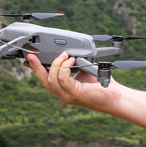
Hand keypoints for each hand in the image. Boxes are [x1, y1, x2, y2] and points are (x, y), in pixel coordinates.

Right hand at [23, 52, 145, 129]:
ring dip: (56, 64)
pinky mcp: (75, 94)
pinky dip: (65, 68)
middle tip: (32, 55)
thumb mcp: (83, 71)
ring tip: (65, 55)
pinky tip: (71, 61)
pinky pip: (63, 79)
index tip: (29, 59)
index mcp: (63, 88)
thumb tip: (67, 50)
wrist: (116, 96)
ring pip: (51, 79)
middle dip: (36, 66)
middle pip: (43, 80)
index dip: (35, 69)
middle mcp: (62, 94)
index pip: (44, 78)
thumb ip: (73, 64)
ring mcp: (67, 96)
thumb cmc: (102, 84)